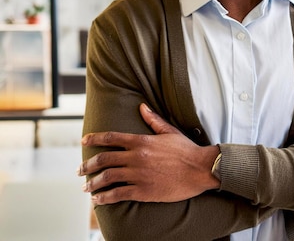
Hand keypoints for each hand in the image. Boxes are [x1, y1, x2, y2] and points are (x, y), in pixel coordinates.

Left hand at [78, 103, 220, 204]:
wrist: (200, 169)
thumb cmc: (187, 150)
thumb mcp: (170, 131)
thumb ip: (153, 120)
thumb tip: (142, 107)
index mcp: (142, 141)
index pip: (111, 138)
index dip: (94, 138)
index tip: (84, 140)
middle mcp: (136, 157)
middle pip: (104, 159)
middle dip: (87, 165)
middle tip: (79, 170)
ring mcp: (138, 174)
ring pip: (107, 178)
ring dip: (93, 183)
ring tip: (86, 187)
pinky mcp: (143, 190)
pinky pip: (117, 194)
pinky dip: (104, 197)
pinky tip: (98, 199)